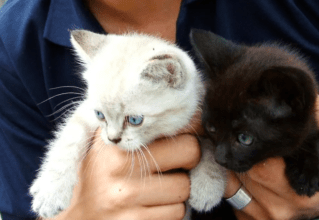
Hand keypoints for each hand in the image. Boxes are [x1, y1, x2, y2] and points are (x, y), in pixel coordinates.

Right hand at [48, 129, 200, 219]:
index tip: (188, 137)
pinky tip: (153, 205)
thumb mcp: (107, 145)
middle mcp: (123, 174)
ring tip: (157, 187)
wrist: (81, 219)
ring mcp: (130, 202)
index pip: (178, 133)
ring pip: (185, 188)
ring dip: (177, 189)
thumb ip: (135, 127)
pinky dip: (171, 209)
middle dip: (188, 159)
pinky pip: (177, 213)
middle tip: (177, 163)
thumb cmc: (98, 178)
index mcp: (118, 148)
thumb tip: (187, 113)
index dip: (189, 134)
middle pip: (190, 154)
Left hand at [225, 96, 318, 219]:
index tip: (250, 126)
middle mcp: (278, 209)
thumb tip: (302, 93)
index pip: (261, 166)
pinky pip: (229, 197)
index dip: (252, 143)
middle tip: (240, 132)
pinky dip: (231, 180)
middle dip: (239, 150)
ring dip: (231, 164)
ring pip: (230, 186)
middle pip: (241, 175)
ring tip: (240, 147)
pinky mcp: (249, 219)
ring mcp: (261, 217)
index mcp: (298, 193)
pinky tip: (243, 166)